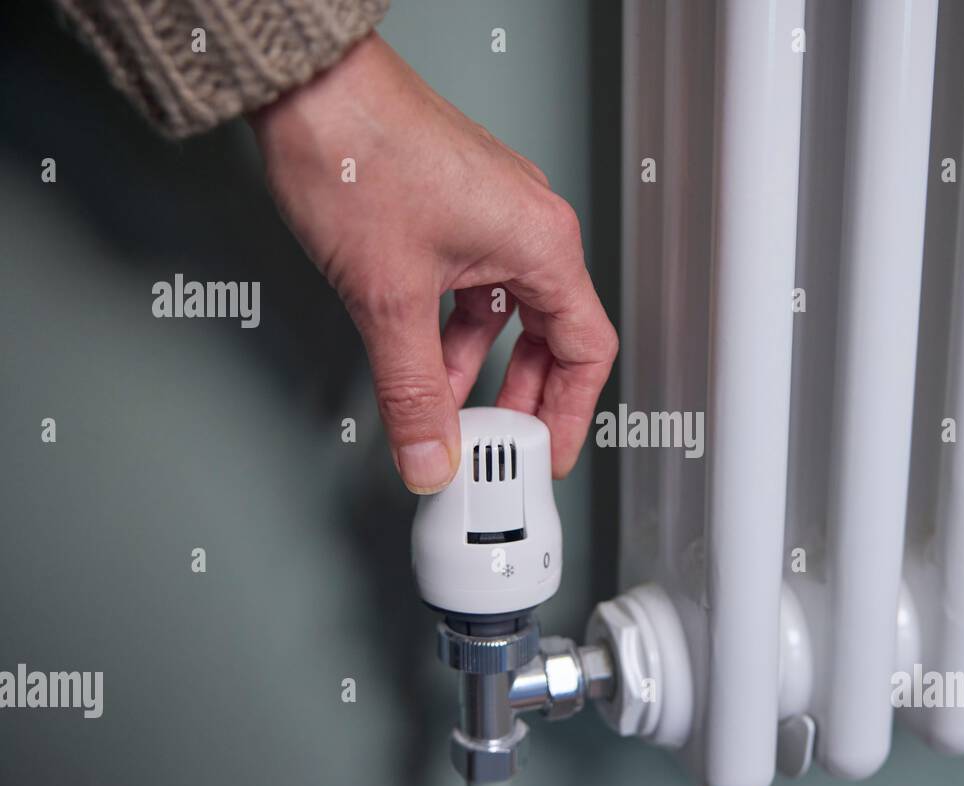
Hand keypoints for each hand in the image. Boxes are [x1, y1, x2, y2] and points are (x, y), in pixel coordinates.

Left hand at [249, 33, 616, 491]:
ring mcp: (493, 213)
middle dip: (523, 398)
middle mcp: (528, 225)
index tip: (548, 454)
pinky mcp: (456, 207)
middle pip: (552, 335)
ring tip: (450, 412)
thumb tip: (429, 452)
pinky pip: (473, 286)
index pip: (586, 351)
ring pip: (506, 313)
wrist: (308, 84)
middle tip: (501, 444)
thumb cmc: (358, 151)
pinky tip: (423, 358)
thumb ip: (411, 391)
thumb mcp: (389, 298)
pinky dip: (453, 332)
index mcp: (541, 243)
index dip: (570, 415)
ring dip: (479, 368)